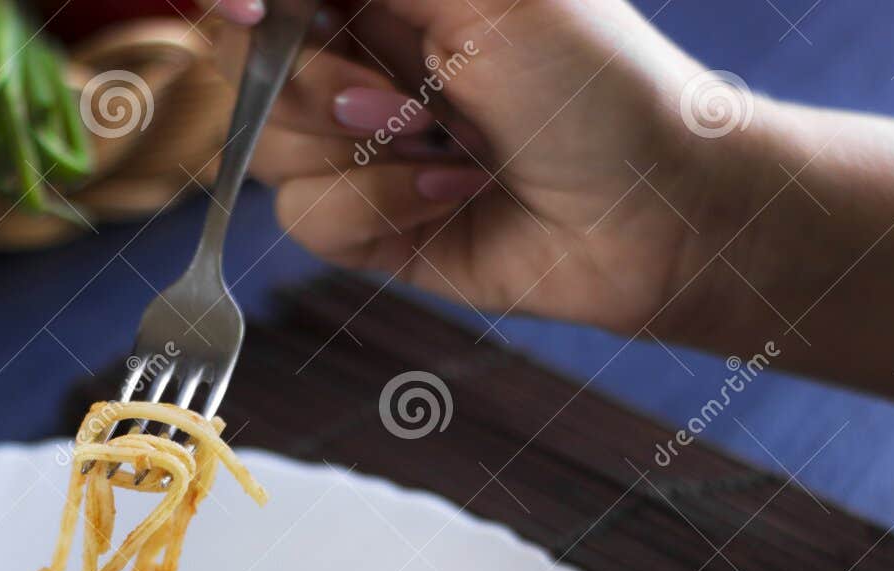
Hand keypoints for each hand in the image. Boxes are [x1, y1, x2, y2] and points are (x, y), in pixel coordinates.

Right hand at [215, 0, 739, 335]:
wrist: (650, 210)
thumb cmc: (593, 79)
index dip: (243, 0)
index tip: (255, 9)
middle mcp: (358, 59)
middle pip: (243, 62)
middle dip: (315, 85)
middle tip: (397, 98)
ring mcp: (355, 147)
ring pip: (265, 146)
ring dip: (364, 153)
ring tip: (454, 148)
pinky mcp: (364, 226)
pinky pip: (307, 217)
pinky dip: (384, 207)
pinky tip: (456, 197)